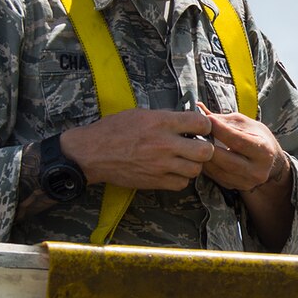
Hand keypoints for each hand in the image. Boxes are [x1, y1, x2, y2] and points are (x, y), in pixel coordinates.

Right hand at [59, 108, 215, 190]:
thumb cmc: (113, 130)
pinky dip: (181, 179)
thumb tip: (185, 120)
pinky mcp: (155, 181)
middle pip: (205, 151)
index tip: (200, 128)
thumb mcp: (140, 114)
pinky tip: (173, 172)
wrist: (92, 153)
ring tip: (183, 160)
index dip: (205, 125)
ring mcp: (161, 165)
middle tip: (196, 147)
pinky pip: (181, 184)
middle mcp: (165, 144)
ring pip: (195, 169)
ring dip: (193, 165)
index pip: (201, 123)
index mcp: (162, 122)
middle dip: (204, 148)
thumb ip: (165, 117)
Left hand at [198, 109, 287, 193]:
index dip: (221, 130)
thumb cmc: (257, 137)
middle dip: (209, 147)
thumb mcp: (246, 124)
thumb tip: (200, 109)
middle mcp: (258, 170)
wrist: (269, 161)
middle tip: (195, 135)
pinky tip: (200, 157)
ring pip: (219, 171)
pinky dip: (206, 167)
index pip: (239, 141)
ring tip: (195, 145)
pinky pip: (216, 178)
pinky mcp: (237, 187)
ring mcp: (247, 182)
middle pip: (228, 160)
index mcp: (264, 151)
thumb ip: (224, 118)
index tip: (207, 120)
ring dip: (204, 158)